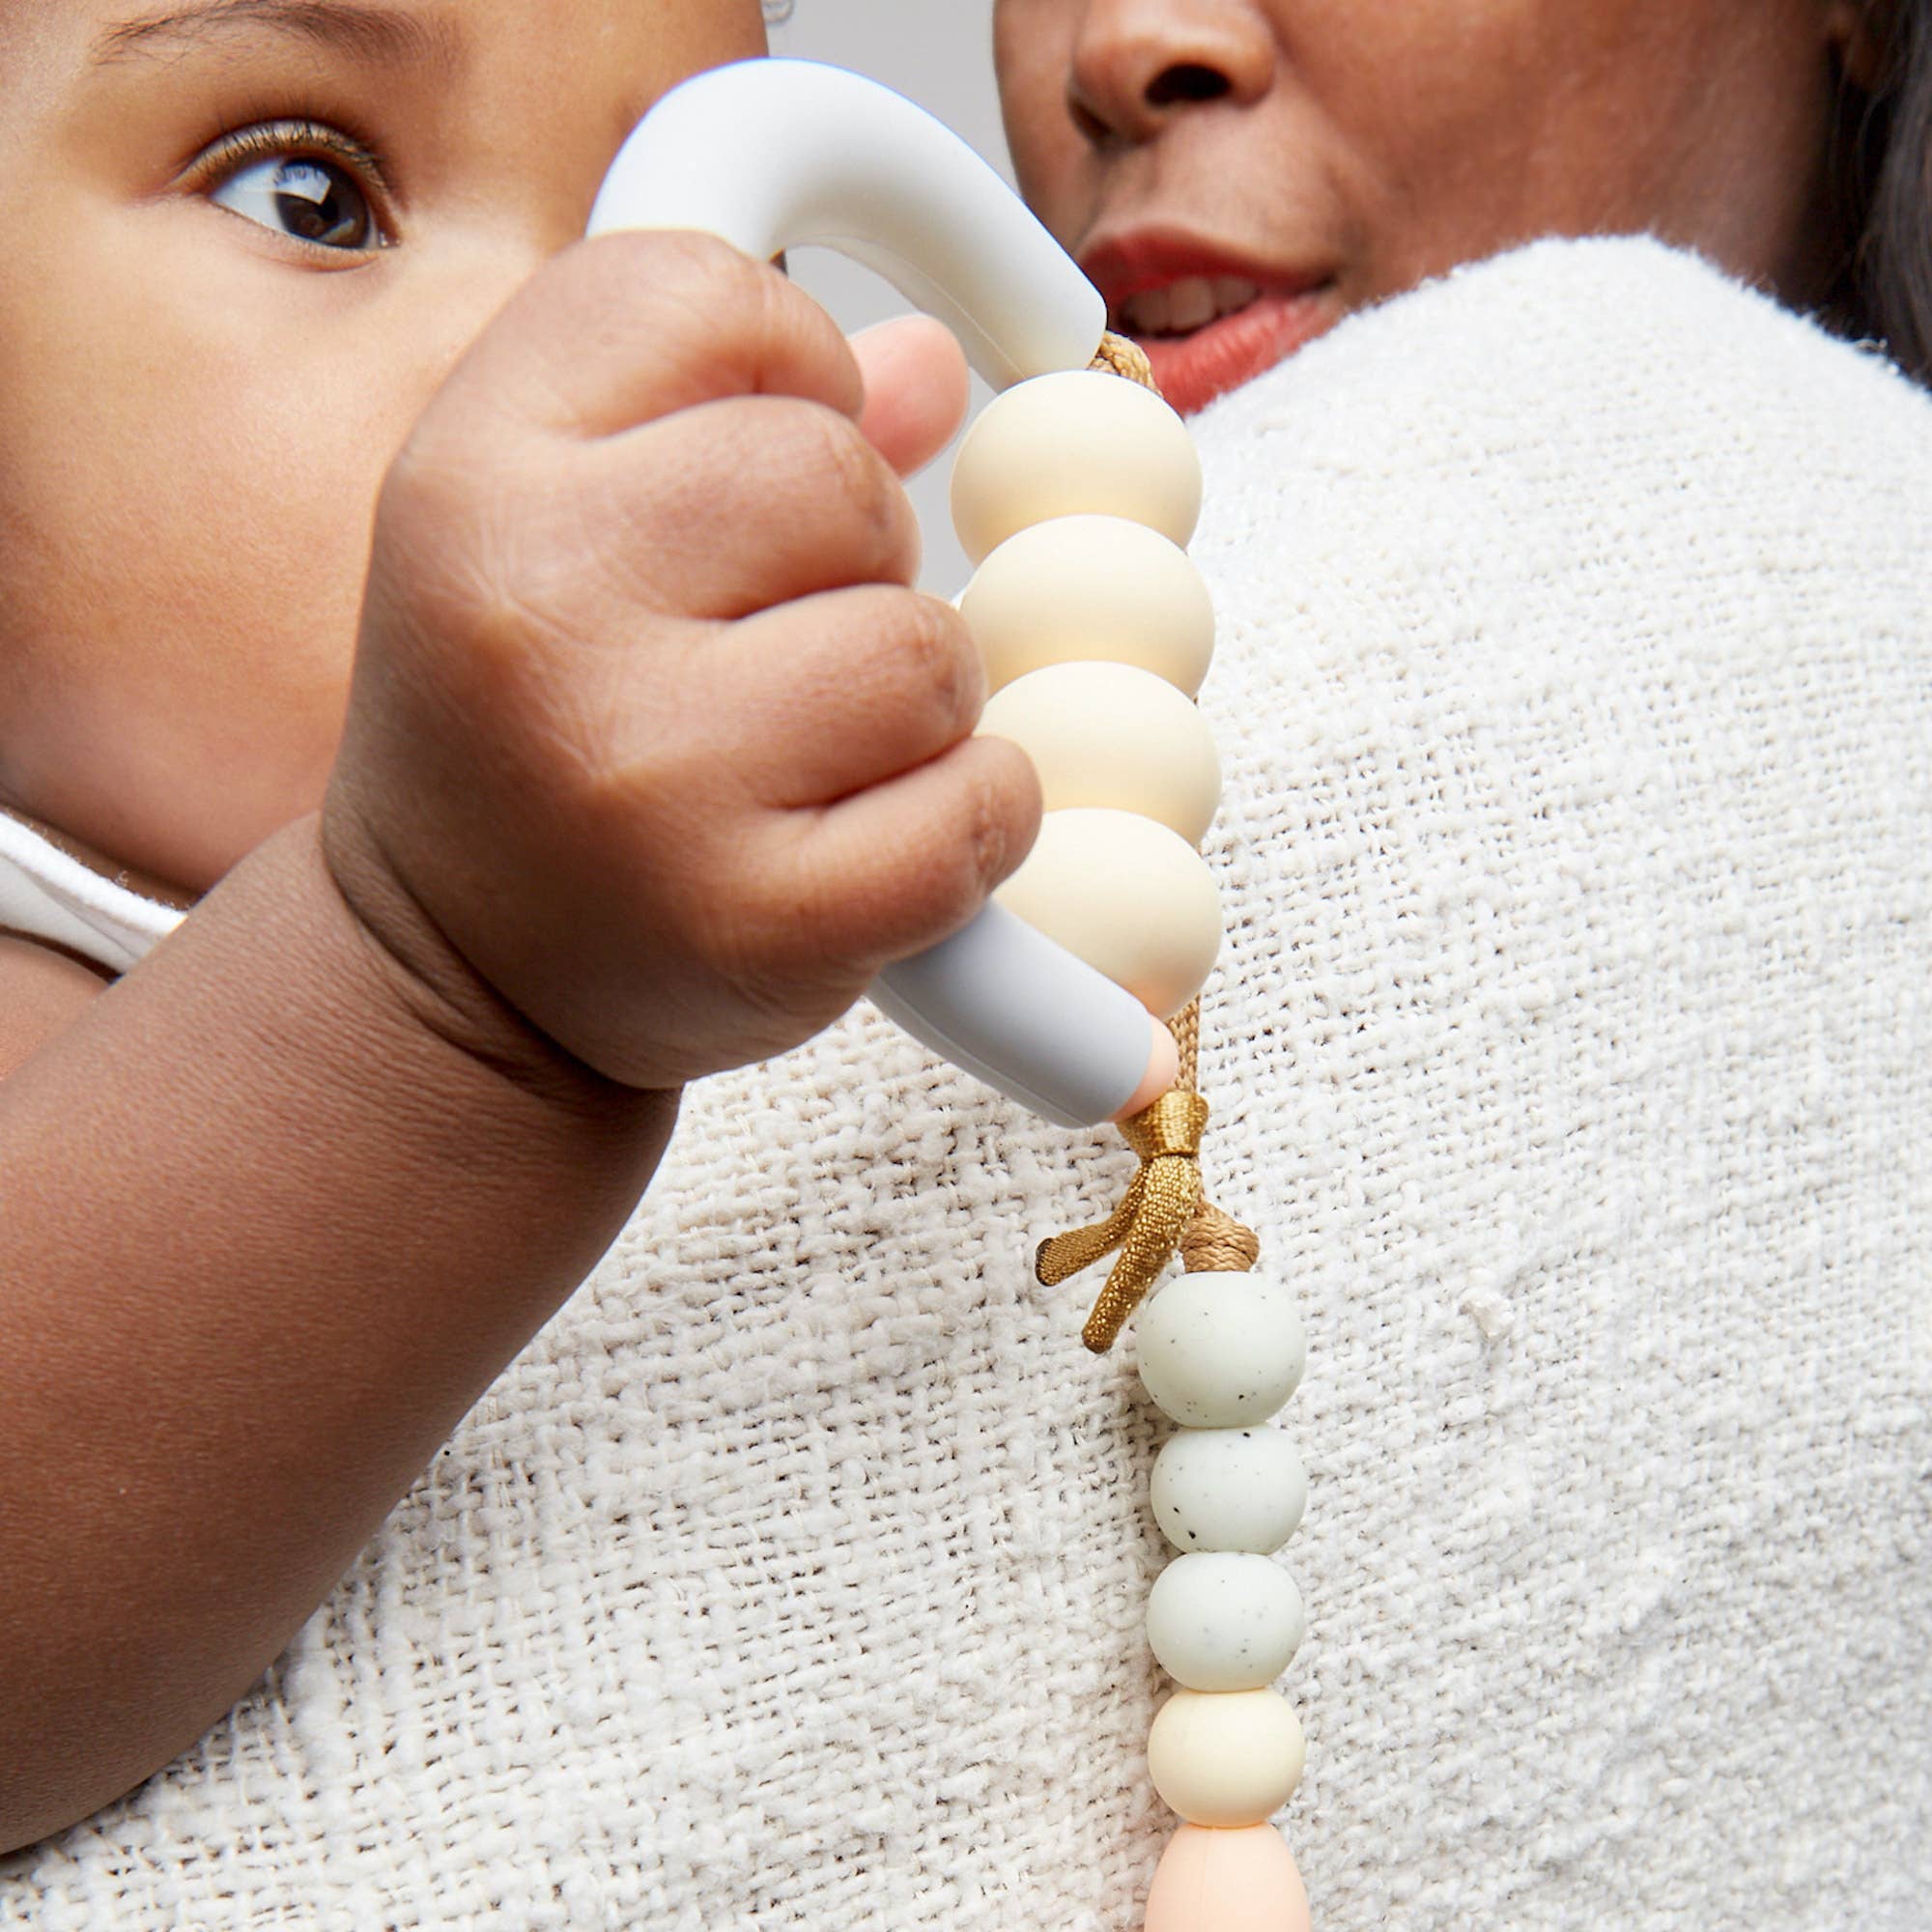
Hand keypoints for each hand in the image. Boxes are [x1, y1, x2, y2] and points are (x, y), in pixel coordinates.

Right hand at [322, 232, 1040, 1090]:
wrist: (457, 975)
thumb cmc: (522, 737)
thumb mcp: (551, 539)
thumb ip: (727, 417)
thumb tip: (937, 363)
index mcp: (469, 475)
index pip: (704, 297)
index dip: (787, 362)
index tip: (767, 455)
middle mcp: (538, 611)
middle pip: (837, 473)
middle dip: (859, 550)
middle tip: (786, 636)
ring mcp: (648, 778)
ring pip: (922, 646)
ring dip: (917, 694)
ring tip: (820, 750)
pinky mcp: (756, 919)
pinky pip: (976, 806)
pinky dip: (977, 816)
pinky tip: (889, 833)